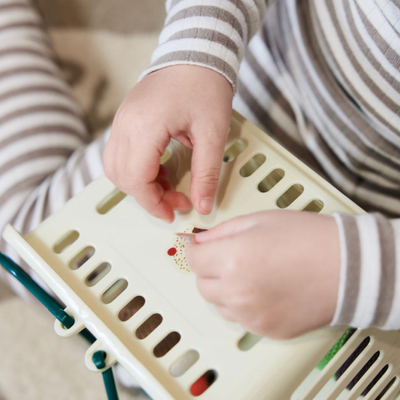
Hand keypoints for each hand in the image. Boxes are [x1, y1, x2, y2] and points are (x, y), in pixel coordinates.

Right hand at [103, 65, 232, 222]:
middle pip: (122, 177)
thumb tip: (202, 206)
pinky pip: (120, 153)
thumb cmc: (206, 87)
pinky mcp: (126, 119)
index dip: (153, 203)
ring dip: (139, 184)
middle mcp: (125, 124)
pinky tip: (160, 169)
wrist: (195, 53)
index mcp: (145, 126)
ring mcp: (121, 120)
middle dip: (148, 197)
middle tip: (177, 202)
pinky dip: (137, 169)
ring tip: (168, 186)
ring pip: (116, 167)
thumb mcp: (213, 133)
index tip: (174, 214)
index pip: (136, 179)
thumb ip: (207, 172)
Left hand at [186, 210, 340, 338]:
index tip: (200, 247)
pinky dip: (243, 306)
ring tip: (248, 274)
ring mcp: (251, 316)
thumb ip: (222, 231)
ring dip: (224, 289)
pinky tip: (263, 291)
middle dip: (208, 269)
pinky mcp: (266, 330)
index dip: (195, 249)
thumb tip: (201, 240)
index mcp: (231, 260)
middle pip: (202, 284)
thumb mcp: (259, 219)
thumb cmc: (307, 238)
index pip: (192, 259)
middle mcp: (236, 292)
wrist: (346, 267)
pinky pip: (241, 319)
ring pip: (219, 304)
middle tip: (226, 257)